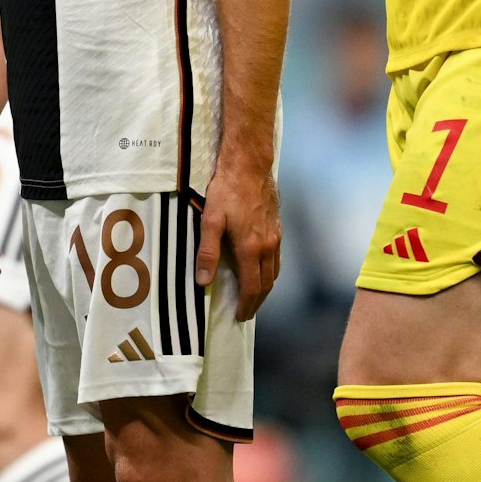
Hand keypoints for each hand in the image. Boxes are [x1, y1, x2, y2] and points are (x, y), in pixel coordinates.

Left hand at [195, 155, 280, 320]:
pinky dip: (269, 271)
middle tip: (247, 312)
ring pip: (274, 271)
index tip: (241, 316)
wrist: (250, 165)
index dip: (247, 305)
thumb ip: (207, 252)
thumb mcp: (211, 220)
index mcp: (251, 248)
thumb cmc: (227, 190)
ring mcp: (275, 236)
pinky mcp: (277, 227)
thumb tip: (203, 281)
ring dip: (264, 288)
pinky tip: (260, 269)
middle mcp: (268, 246)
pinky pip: (277, 258)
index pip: (252, 287)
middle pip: (266, 284)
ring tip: (253, 296)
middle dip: (257, 302)